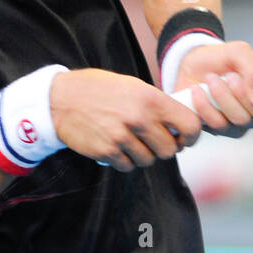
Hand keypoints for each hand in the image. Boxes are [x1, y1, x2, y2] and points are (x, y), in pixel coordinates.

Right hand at [50, 69, 202, 171]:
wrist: (60, 100)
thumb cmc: (99, 90)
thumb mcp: (133, 86)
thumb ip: (157, 104)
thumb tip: (180, 124)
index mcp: (151, 99)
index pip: (190, 125)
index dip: (191, 136)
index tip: (184, 139)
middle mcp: (139, 118)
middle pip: (170, 150)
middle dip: (164, 148)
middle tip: (152, 141)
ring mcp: (122, 137)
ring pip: (149, 160)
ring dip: (142, 155)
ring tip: (130, 142)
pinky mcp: (107, 151)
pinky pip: (128, 166)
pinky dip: (124, 161)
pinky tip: (116, 147)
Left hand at [175, 41, 252, 138]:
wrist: (191, 64)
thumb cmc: (220, 58)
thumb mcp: (238, 52)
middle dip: (245, 95)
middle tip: (230, 76)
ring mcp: (243, 121)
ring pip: (240, 120)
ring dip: (223, 97)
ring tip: (211, 79)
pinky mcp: (222, 128)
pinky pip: (218, 125)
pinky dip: (206, 106)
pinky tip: (198, 91)